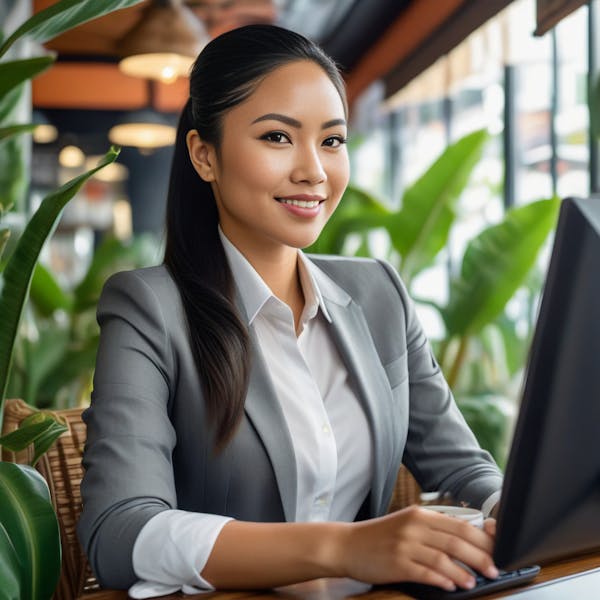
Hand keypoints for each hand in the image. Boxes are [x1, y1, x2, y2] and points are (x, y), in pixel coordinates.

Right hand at [340, 506, 498, 591]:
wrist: (348, 544)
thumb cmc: (380, 536)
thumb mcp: (407, 523)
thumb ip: (433, 528)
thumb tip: (466, 539)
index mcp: (419, 515)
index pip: (460, 524)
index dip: (483, 538)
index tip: (499, 549)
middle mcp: (414, 527)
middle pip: (457, 541)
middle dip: (481, 556)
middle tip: (495, 569)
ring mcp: (405, 545)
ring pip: (444, 558)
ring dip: (463, 572)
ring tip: (474, 581)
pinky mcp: (397, 564)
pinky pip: (426, 572)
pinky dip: (442, 580)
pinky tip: (452, 586)